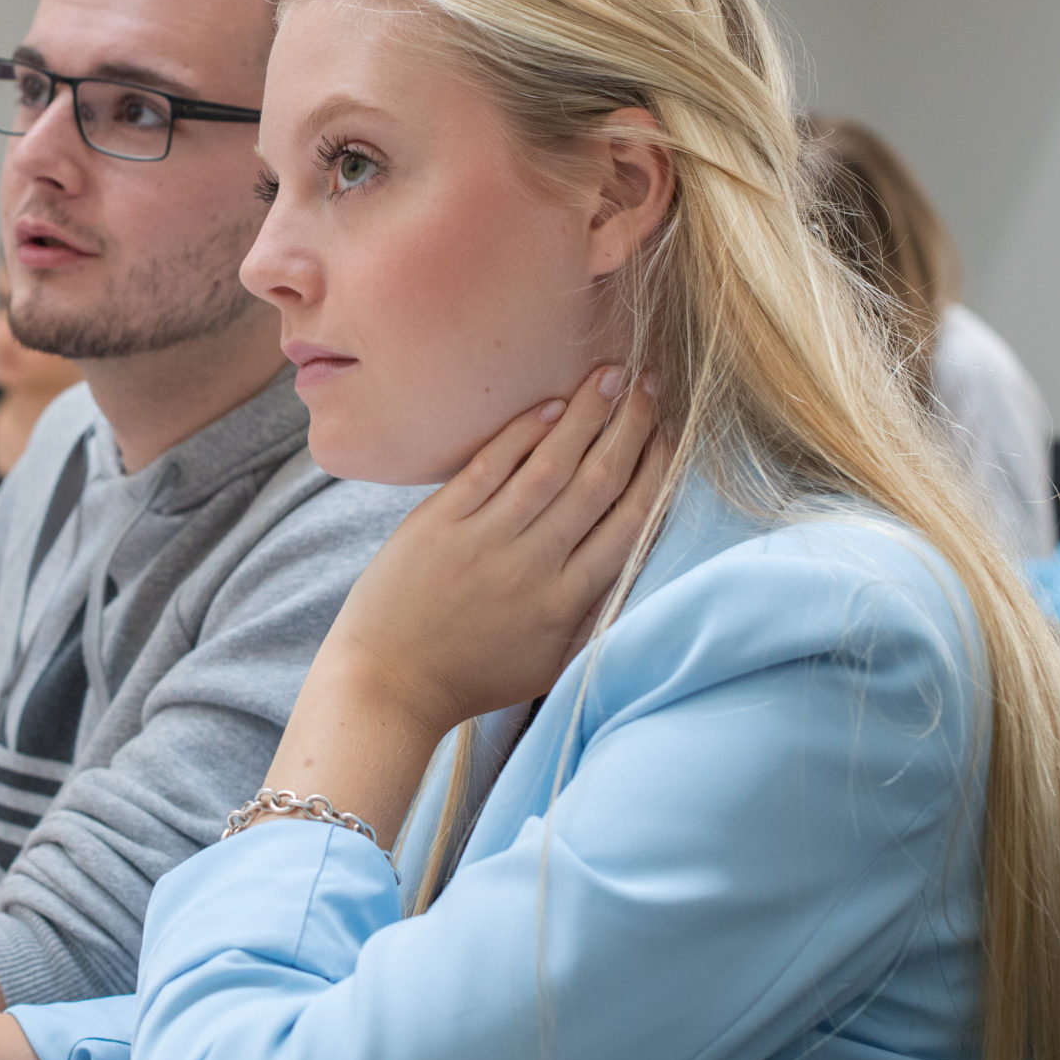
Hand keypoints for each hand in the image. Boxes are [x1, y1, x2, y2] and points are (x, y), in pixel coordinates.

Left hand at [262, 365, 670, 830]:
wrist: (387, 685)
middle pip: (599, 482)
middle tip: (653, 384)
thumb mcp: (549, 664)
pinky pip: (491, 466)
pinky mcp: (440, 522)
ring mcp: (486, 539)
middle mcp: (535, 565)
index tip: (672, 435)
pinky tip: (553, 403)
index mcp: (568, 601)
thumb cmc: (470, 678)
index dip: (656, 472)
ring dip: (587, 415)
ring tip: (613, 374)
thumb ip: (594, 619)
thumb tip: (638, 572)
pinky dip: (524, 432)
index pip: (631, 524)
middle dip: (633, 428)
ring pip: (551, 465)